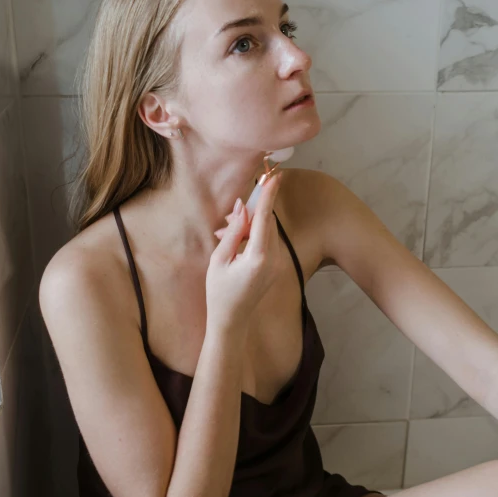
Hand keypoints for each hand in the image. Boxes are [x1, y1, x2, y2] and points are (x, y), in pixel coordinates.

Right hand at [205, 173, 282, 329]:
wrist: (232, 320)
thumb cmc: (219, 292)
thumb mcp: (219, 259)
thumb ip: (233, 231)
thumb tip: (243, 207)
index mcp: (258, 257)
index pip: (265, 218)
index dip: (269, 195)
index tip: (275, 175)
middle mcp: (274, 259)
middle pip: (267, 222)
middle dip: (250, 213)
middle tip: (227, 218)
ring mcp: (278, 263)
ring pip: (267, 231)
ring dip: (249, 225)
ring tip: (224, 233)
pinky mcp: (277, 266)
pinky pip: (268, 241)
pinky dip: (253, 236)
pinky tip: (234, 243)